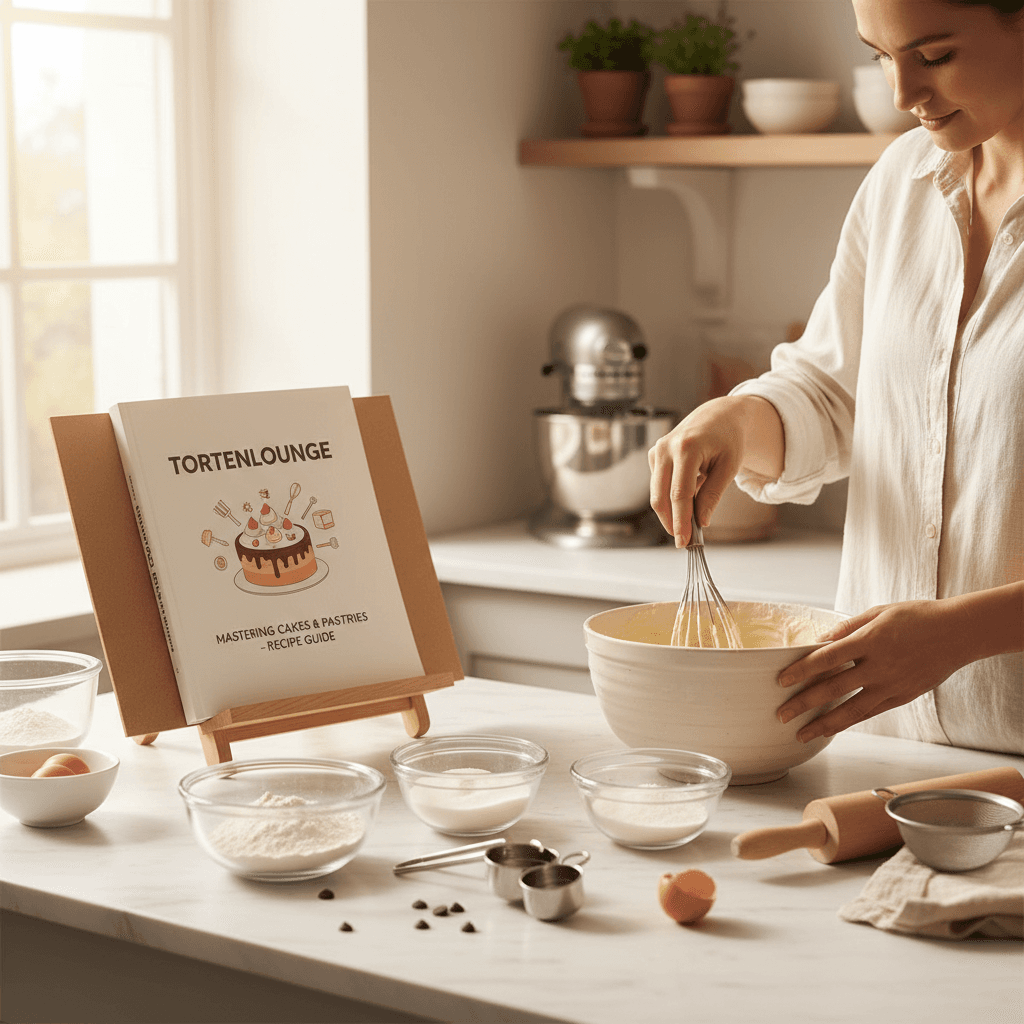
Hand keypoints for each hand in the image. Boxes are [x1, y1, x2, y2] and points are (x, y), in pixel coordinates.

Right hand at [648, 397, 747, 546]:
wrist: (718, 416)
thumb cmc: (728, 440)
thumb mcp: (729, 467)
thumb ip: (713, 495)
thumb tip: (701, 521)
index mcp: (687, 447)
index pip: (679, 493)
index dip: (681, 520)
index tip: (684, 541)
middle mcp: (666, 448)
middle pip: (660, 496)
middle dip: (670, 522)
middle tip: (683, 541)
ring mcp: (657, 451)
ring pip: (656, 493)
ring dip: (669, 512)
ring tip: (688, 524)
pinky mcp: (654, 455)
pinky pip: (658, 485)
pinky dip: (669, 497)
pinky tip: (687, 497)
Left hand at [776, 600, 968, 741]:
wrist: (958, 633)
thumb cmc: (916, 617)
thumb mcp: (879, 612)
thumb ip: (848, 628)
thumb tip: (820, 640)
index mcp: (870, 640)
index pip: (827, 657)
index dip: (802, 669)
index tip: (781, 680)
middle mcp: (879, 666)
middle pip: (834, 688)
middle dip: (804, 703)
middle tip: (781, 714)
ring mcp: (891, 685)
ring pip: (851, 709)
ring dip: (823, 723)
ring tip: (801, 733)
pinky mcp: (902, 697)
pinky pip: (870, 712)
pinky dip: (849, 722)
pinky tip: (831, 728)